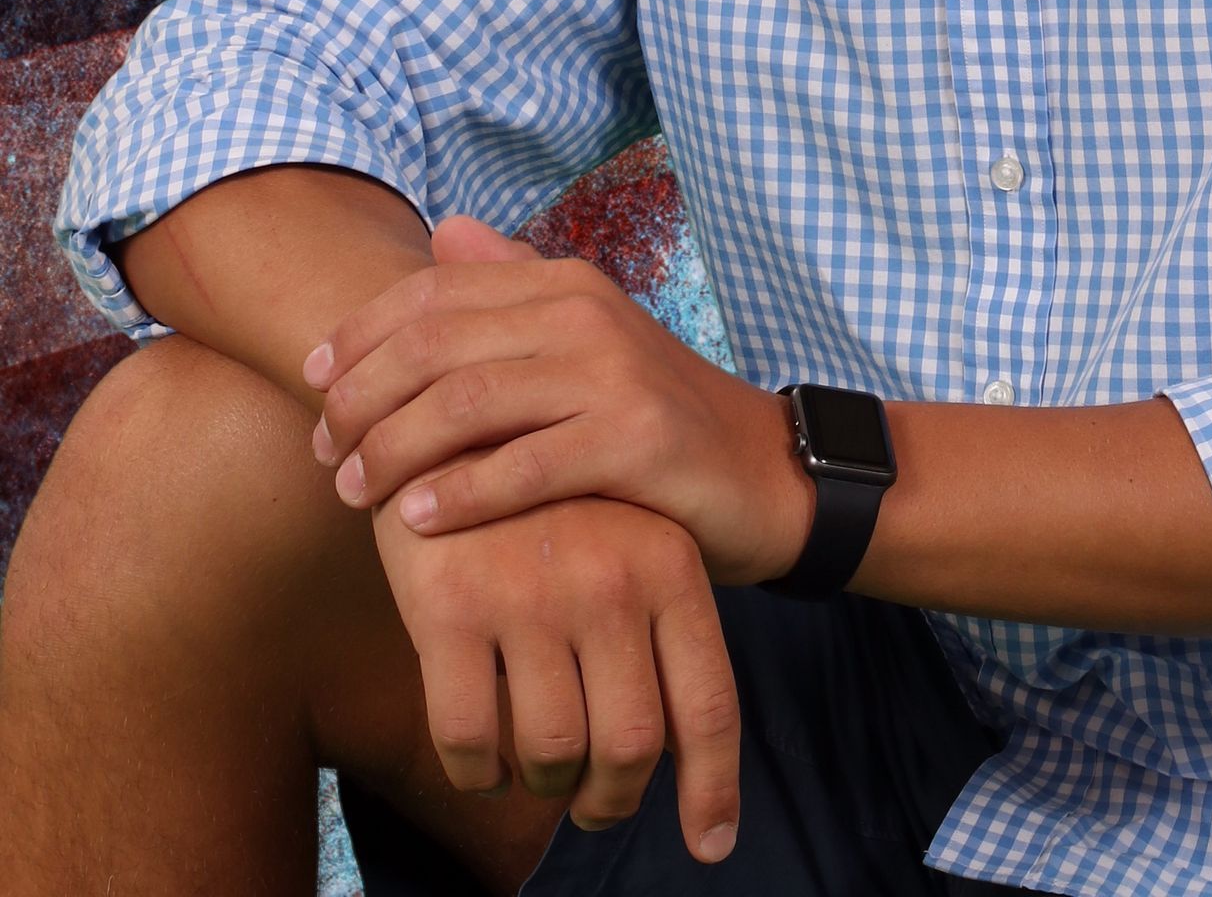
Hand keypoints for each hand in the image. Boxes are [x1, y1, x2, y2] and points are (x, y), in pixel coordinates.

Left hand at [307, 215, 812, 582]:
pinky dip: (458, 494)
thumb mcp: (585, 340)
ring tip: (353, 492)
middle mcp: (584, 314)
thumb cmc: (650, 415)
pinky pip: (522, 467)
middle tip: (324, 453)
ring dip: (392, 451)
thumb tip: (446, 231)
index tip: (309, 383)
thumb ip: (514, 287)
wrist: (761, 472)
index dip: (357, 335)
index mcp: (563, 283)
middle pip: (434, 346)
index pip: (430, 293)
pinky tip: (416, 520)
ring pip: (466, 404)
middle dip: (360, 399)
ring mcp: (612, 375)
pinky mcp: (636, 440)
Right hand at [370, 463, 742, 859]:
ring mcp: (531, 595)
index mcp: (668, 564)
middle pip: (631, 747)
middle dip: (610, 798)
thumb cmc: (556, 502)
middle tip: (592, 803)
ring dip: (543, 783)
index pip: (707, 705)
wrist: (454, 416)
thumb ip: (659, 633)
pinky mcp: (449, 608)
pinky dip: (476, 770)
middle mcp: (610, 582)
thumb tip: (685, 758)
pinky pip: (470, 741)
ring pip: (551, 753)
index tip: (710, 845)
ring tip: (534, 768)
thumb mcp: (631, 541)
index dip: (711, 788)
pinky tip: (479, 757)